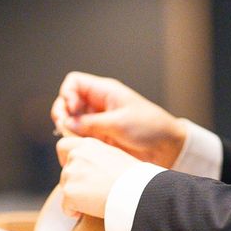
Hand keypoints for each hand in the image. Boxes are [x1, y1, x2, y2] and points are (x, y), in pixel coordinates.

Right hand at [51, 71, 186, 167]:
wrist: (168, 147)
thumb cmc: (149, 128)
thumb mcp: (119, 123)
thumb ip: (90, 124)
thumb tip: (66, 123)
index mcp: (105, 92)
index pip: (75, 83)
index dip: (67, 94)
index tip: (72, 109)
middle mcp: (98, 105)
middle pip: (68, 101)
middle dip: (62, 112)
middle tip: (63, 126)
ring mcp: (98, 122)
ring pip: (71, 120)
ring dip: (67, 129)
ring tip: (70, 138)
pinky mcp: (100, 138)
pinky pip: (80, 136)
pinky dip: (75, 141)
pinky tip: (77, 147)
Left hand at [56, 136, 138, 217]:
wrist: (133, 190)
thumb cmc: (131, 175)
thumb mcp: (114, 155)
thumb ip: (98, 156)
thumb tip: (93, 166)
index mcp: (88, 145)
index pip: (63, 146)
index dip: (65, 159)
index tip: (75, 169)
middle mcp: (76, 155)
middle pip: (64, 172)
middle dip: (73, 182)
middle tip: (90, 191)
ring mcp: (71, 173)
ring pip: (65, 189)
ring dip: (75, 197)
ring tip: (95, 200)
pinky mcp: (69, 192)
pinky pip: (66, 207)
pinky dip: (75, 212)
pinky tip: (91, 209)